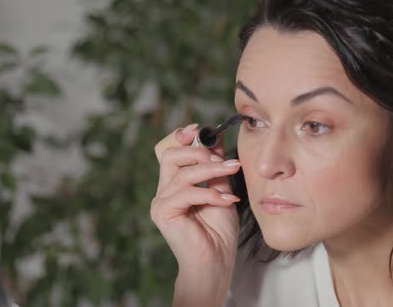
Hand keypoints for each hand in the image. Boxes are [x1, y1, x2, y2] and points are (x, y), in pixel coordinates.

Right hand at [152, 123, 240, 272]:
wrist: (216, 262)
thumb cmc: (218, 231)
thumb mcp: (221, 189)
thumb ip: (215, 166)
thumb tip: (216, 137)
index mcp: (174, 183)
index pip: (169, 150)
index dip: (181, 136)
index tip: (200, 129)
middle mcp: (164, 190)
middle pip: (170, 155)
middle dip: (198, 151)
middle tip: (223, 160)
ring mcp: (160, 202)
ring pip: (182, 172)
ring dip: (211, 170)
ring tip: (232, 172)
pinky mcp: (162, 213)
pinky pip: (186, 193)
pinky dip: (209, 193)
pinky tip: (226, 200)